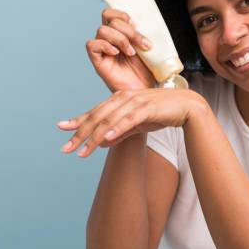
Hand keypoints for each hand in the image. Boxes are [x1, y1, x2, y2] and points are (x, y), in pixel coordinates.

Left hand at [57, 88, 207, 157]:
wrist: (187, 107)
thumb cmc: (162, 113)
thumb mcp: (137, 124)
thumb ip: (120, 132)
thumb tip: (101, 143)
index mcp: (120, 99)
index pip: (95, 111)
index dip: (78, 120)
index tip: (62, 129)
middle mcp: (124, 97)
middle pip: (97, 116)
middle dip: (80, 133)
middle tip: (66, 148)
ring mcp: (136, 101)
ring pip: (109, 120)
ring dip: (95, 136)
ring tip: (83, 151)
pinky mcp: (147, 108)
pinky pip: (128, 120)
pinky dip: (116, 128)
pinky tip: (105, 139)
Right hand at [85, 9, 156, 90]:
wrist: (145, 90)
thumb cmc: (147, 71)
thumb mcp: (148, 48)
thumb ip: (143, 34)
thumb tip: (146, 22)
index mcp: (120, 33)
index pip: (111, 14)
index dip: (121, 14)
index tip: (135, 23)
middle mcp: (109, 39)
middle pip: (108, 19)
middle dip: (128, 30)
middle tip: (141, 44)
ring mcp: (102, 50)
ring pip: (102, 30)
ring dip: (120, 39)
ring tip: (131, 52)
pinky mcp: (97, 61)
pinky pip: (92, 45)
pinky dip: (104, 45)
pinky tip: (116, 53)